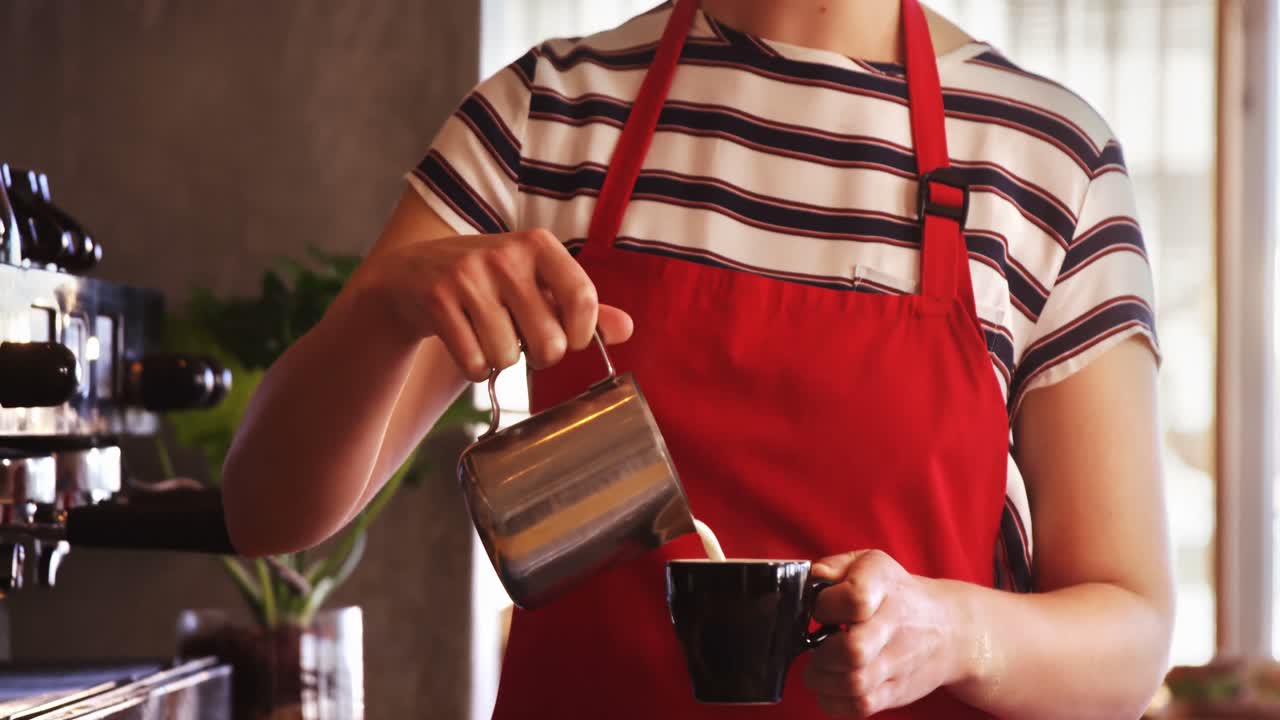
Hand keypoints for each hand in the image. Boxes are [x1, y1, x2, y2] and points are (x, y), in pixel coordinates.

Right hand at [352, 228, 632, 380]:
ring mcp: (467, 276)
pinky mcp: (437, 300)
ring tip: (490, 337)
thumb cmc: (489, 281)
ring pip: (507, 356)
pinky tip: (467, 345)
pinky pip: (474, 363)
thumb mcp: (535, 281)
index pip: (583, 297)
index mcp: (537, 244)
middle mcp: (504, 255)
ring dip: (501, 361)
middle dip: (541, 354)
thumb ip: (581, 304)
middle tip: (525, 342)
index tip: (573, 339)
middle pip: (548, 340)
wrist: (412, 274)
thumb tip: (628, 329)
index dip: (583, 332)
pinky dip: (475, 368)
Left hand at [804, 550, 972, 716]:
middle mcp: (895, 625)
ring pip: (853, 685)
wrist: (948, 629)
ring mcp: (897, 663)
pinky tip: (830, 685)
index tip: (822, 610)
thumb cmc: (896, 594)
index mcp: (884, 586)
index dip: (826, 607)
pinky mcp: (895, 692)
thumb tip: (813, 578)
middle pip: (853, 650)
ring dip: (822, 679)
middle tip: (818, 646)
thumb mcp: (870, 564)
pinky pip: (859, 707)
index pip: (854, 599)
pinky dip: (833, 701)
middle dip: (822, 652)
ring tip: (821, 667)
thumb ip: (834, 566)